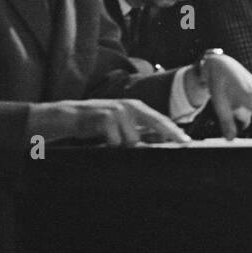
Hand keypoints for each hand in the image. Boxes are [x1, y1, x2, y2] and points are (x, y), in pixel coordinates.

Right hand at [27, 99, 188, 146]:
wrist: (63, 118)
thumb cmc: (92, 124)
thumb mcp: (118, 128)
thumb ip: (136, 134)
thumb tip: (158, 145)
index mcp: (135, 108)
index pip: (161, 120)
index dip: (175, 132)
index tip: (187, 143)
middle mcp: (129, 106)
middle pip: (156, 123)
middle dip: (168, 136)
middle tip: (181, 146)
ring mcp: (117, 110)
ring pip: (132, 139)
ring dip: (123, 146)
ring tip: (108, 141)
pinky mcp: (104, 117)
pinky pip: (114, 141)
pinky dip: (109, 145)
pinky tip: (99, 140)